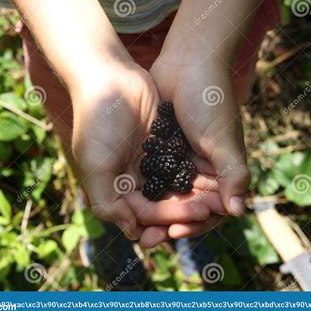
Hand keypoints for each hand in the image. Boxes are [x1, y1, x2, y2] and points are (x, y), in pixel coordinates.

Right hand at [71, 60, 212, 246]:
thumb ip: (108, 202)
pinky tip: (214, 180)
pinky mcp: (167, 144)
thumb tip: (133, 233)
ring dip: (194, 196)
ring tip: (214, 202)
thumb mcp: (95, 165)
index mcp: (116, 188)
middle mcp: (135, 179)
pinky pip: (184, 164)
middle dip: (181, 211)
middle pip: (163, 204)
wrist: (110, 77)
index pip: (142, 214)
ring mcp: (152, 162)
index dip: (160, 223)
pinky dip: (197, 173)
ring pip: (177, 186)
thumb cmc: (97, 121)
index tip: (178, 230)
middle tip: (203, 214)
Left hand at [150, 53, 249, 238]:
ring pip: (169, 194)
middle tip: (148, 239)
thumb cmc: (210, 99)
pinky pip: (155, 175)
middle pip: (186, 206)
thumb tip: (238, 212)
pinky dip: (146, 189)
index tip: (174, 231)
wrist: (190, 62)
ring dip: (154, 211)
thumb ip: (232, 174)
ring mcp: (183, 158)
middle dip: (169, 222)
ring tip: (136, 226)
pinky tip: (129, 200)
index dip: (194, 223)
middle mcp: (204, 169)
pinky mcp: (165, 147)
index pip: (212, 208)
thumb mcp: (222, 138)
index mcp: (223, 171)